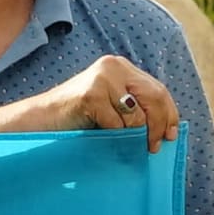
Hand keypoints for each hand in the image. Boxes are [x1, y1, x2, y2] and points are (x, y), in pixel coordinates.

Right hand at [24, 55, 180, 146]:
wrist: (41, 119)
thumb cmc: (78, 117)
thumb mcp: (111, 105)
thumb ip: (136, 106)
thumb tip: (170, 127)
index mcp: (121, 67)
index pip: (158, 90)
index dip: (170, 114)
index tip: (172, 135)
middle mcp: (114, 67)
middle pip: (155, 98)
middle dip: (159, 127)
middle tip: (154, 147)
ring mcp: (102, 79)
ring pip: (136, 115)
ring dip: (133, 136)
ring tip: (123, 143)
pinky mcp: (91, 95)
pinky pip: (117, 125)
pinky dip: (114, 137)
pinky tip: (102, 136)